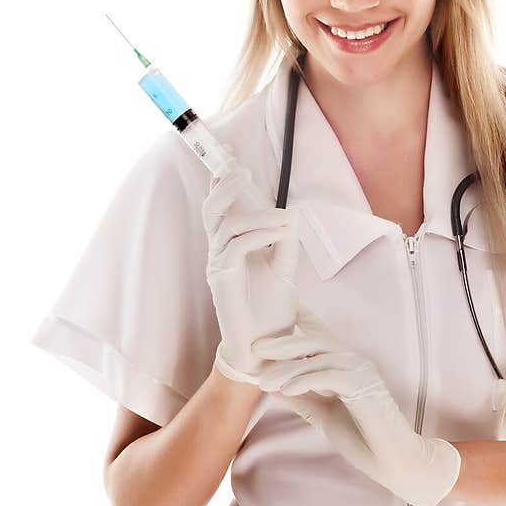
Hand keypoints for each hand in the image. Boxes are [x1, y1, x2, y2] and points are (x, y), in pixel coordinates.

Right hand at [201, 165, 302, 383]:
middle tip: (242, 170)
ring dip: (258, 215)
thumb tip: (292, 211)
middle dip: (225, 186)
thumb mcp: (285, 269)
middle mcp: (220, 254)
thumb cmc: (272, 312)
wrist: (268, 350)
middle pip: (213, 210)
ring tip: (283, 218)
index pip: (222, 209)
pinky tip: (279, 234)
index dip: (222, 182)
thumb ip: (285, 241)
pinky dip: (258, 234)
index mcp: (232, 247)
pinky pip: (236, 247)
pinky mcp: (222, 281)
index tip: (230, 156)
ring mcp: (218, 267)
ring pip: (226, 225)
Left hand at [251, 304, 461, 505]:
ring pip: (318, 358)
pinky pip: (328, 376)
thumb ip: (301, 398)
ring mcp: (361, 370)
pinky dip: (304, 381)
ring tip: (262, 381)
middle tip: (255, 347)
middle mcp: (355, 360)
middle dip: (283, 342)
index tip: (282, 303)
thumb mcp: (323, 414)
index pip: (321, 335)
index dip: (303, 317)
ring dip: (287, 369)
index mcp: (346, 365)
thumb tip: (271, 385)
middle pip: (315, 341)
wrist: (391, 461)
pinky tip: (286, 390)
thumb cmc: (362, 438)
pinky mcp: (363, 385)